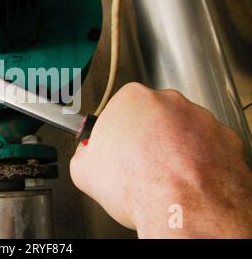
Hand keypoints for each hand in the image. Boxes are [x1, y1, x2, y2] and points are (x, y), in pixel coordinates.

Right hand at [71, 83, 251, 237]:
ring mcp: (199, 117)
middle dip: (145, 136)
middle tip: (138, 163)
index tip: (116, 148)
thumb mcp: (84, 171)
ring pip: (180, 129)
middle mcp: (168, 101)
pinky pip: (206, 145)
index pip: (119, 109)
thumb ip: (83, 153)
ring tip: (163, 174)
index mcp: (132, 99)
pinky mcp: (224, 137)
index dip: (116, 133)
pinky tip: (186, 177)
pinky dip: (197, 158)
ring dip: (172, 146)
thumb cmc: (138, 186)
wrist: (180, 208)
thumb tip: (86, 155)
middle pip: (151, 116)